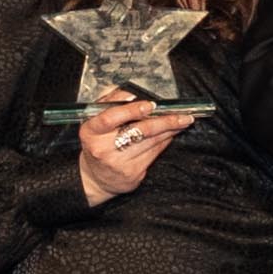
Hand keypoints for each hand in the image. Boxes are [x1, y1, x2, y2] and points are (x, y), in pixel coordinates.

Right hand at [73, 95, 199, 206]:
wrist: (96, 178)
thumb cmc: (98, 143)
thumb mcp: (95, 121)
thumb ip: (110, 103)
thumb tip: (130, 95)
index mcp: (91, 131)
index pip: (111, 117)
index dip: (132, 110)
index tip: (151, 105)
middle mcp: (102, 148)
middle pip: (139, 130)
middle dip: (165, 120)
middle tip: (181, 114)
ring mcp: (118, 162)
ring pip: (151, 141)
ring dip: (170, 130)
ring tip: (181, 122)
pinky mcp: (131, 173)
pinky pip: (154, 153)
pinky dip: (165, 141)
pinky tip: (170, 134)